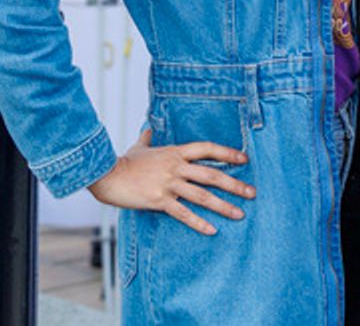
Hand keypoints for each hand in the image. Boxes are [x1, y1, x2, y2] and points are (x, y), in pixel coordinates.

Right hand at [88, 129, 254, 235]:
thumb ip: (148, 138)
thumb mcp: (139, 147)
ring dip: (223, 205)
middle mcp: (176, 167)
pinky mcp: (159, 201)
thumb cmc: (124, 162)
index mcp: (175, 152)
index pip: (207, 149)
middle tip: (252, 192)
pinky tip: (212, 230)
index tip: (244, 159)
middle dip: (234, 184)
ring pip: (202, 195)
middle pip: (212, 174)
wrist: (107, 176)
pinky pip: (184, 214)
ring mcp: (169, 184)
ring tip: (240, 214)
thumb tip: (148, 129)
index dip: (227, 153)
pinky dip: (199, 223)